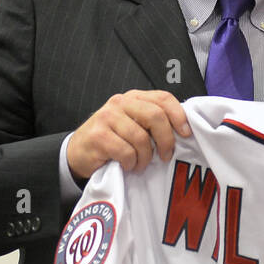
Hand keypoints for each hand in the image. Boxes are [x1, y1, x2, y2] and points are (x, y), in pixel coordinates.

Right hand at [66, 90, 190, 180]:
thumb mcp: (133, 125)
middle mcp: (120, 103)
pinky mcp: (98, 136)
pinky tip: (127, 165)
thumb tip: (183, 131)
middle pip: (155, 116)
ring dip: (145, 157)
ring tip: (140, 164)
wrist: (77, 153)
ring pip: (141, 138)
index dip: (178, 115)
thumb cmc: (112, 140)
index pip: (163, 98)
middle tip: (166, 156)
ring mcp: (107, 117)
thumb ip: (152, 122)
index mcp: (134, 98)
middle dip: (166, 140)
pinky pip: (126, 152)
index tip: (186, 133)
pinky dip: (131, 163)